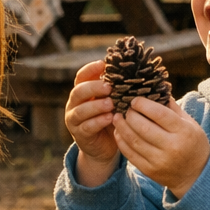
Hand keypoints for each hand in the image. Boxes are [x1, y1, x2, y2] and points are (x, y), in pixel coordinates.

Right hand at [65, 61, 119, 187]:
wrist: (105, 146)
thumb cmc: (112, 117)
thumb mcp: (115, 101)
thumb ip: (117, 89)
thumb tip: (136, 71)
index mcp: (83, 91)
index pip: (82, 76)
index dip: (90, 69)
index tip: (103, 64)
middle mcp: (75, 103)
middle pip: (78, 91)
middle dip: (94, 88)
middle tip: (109, 87)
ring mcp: (74, 119)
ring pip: (81, 110)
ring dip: (96, 106)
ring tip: (111, 104)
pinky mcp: (79, 134)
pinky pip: (87, 126)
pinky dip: (98, 122)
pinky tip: (110, 118)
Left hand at [113, 96, 209, 198]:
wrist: (195, 175)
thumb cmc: (193, 143)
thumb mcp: (190, 123)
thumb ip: (173, 108)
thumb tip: (156, 91)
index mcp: (184, 132)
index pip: (159, 114)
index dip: (144, 105)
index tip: (135, 100)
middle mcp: (171, 147)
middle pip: (143, 127)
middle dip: (130, 115)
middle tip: (125, 108)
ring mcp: (159, 161)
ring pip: (134, 140)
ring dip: (121, 127)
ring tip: (117, 117)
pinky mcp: (149, 170)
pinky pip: (130, 154)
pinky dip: (122, 141)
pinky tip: (119, 132)